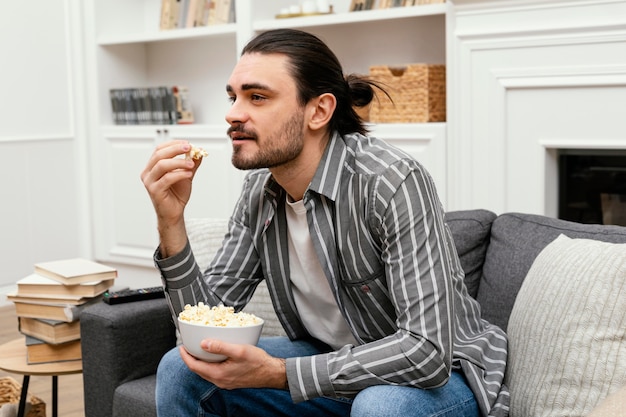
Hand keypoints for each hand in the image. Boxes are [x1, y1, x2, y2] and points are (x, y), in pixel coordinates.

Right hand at [140, 140, 201, 255]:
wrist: (175, 212)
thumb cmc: (177, 194)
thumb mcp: (186, 175)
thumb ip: (191, 163)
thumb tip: (198, 151)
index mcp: (152, 166)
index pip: (159, 149)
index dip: (173, 144)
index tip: (187, 143)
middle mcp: (148, 173)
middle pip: (159, 154)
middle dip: (175, 149)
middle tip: (189, 148)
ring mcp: (150, 182)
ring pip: (162, 165)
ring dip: (178, 162)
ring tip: (191, 164)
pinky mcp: (154, 191)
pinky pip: (167, 178)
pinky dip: (179, 174)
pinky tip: (189, 174)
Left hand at [180, 340, 286, 389]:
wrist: (271, 373)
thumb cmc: (257, 362)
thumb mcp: (238, 350)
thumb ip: (220, 347)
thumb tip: (203, 343)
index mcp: (218, 374)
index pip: (194, 366)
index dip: (186, 356)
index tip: (182, 347)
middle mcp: (220, 380)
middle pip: (198, 370)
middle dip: (191, 359)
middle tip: (188, 347)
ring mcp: (225, 382)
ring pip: (206, 372)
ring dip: (200, 362)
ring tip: (199, 350)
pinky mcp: (230, 381)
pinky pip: (214, 373)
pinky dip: (210, 364)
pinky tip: (215, 357)